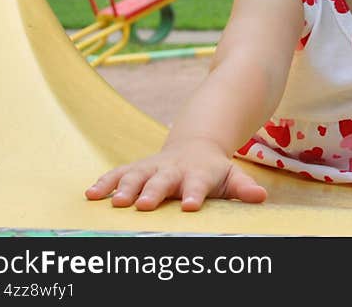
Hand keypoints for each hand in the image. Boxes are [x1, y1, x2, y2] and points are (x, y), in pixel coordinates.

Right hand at [84, 139, 266, 210]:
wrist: (195, 145)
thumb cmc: (214, 170)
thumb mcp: (232, 176)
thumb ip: (243, 188)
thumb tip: (261, 196)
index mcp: (198, 174)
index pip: (198, 185)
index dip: (194, 194)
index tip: (190, 206)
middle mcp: (172, 170)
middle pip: (162, 181)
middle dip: (153, 192)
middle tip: (144, 205)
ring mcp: (152, 168)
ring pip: (136, 176)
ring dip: (124, 188)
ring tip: (116, 203)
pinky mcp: (135, 169)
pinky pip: (117, 174)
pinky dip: (104, 183)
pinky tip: (90, 194)